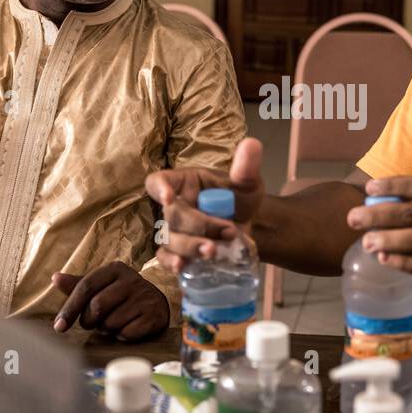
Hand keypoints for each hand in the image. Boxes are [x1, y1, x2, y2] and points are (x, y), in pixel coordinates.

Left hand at [51, 263, 169, 340]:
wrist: (156, 303)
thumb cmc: (121, 295)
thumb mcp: (101, 286)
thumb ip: (78, 284)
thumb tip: (55, 278)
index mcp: (115, 269)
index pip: (85, 287)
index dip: (70, 308)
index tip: (59, 327)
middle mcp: (132, 280)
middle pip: (97, 306)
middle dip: (90, 320)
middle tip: (95, 322)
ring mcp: (144, 297)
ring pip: (111, 323)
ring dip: (107, 329)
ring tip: (114, 321)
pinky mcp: (154, 316)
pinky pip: (126, 333)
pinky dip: (122, 335)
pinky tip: (127, 327)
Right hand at [144, 137, 264, 273]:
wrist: (250, 227)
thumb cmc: (241, 200)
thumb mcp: (247, 184)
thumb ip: (246, 168)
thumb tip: (252, 144)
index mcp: (184, 183)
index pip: (159, 181)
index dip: (159, 188)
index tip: (168, 198)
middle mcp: (174, 206)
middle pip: (172, 216)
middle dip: (198, 226)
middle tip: (228, 231)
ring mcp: (173, 231)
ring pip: (170, 240)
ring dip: (190, 247)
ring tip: (214, 251)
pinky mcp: (177, 253)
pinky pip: (166, 259)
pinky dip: (172, 264)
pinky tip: (183, 268)